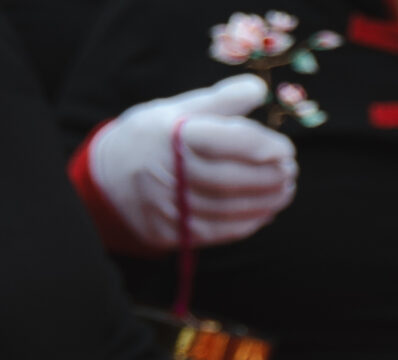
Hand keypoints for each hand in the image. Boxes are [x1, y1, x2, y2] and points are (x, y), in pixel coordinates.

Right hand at [85, 74, 296, 252]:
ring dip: (265, 201)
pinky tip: (267, 211)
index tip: (286, 149)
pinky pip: (220, 231)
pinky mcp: (173, 231)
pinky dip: (249, 222)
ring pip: (227, 207)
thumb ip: (219, 102)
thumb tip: (259, 90)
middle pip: (229, 178)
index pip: (224, 141)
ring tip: (286, 190)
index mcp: (168, 134)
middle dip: (268, 177)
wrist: (107, 179)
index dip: (261, 146)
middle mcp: (166, 171)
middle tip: (291, 171)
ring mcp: (168, 205)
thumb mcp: (175, 110)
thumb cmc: (151, 138)